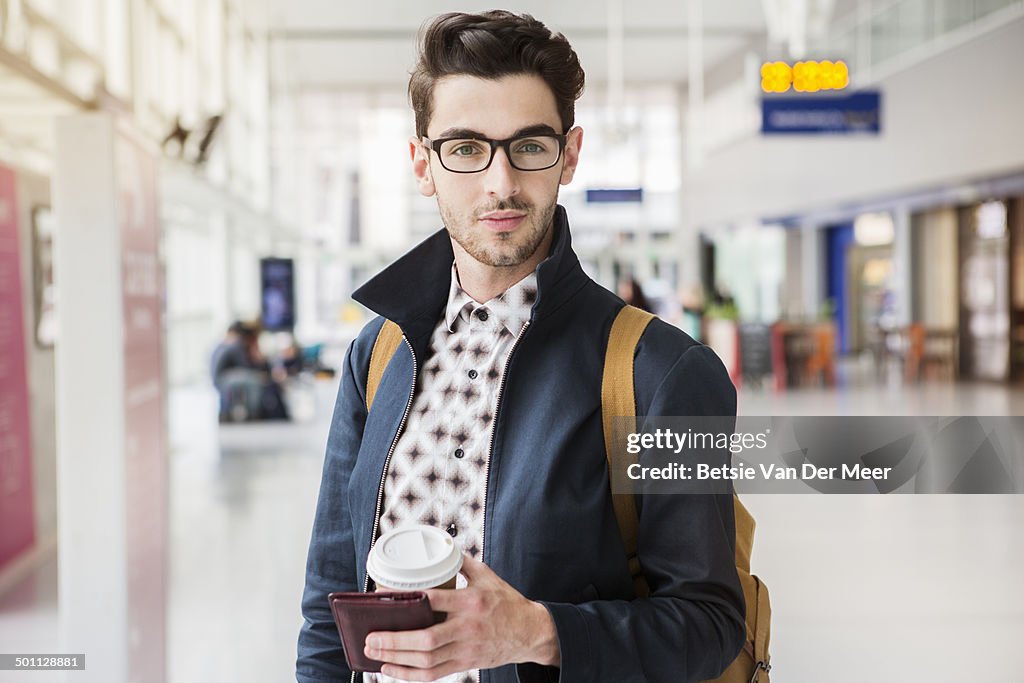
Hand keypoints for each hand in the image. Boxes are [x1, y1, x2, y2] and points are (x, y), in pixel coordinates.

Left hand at [364, 554, 560, 680]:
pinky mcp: (465, 663)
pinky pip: (433, 674)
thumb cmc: (507, 602)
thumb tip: (443, 547)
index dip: (407, 602)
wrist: (530, 632)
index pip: (434, 601)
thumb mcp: (488, 576)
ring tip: (373, 652)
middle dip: (394, 641)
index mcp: (471, 601)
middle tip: (369, 637)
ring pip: (426, 660)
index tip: (383, 599)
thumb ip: (463, 563)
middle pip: (425, 640)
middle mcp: (467, 628)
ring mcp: (466, 649)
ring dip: (396, 659)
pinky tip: (390, 669)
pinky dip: (409, 674)